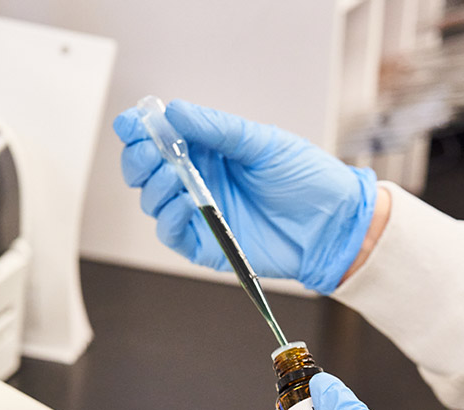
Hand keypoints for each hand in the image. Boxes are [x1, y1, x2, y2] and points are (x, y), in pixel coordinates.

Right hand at [113, 101, 376, 293]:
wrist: (331, 225)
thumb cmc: (305, 180)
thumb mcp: (261, 143)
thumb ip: (216, 129)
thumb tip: (174, 111)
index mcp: (208, 149)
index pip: (160, 136)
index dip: (138, 129)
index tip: (132, 124)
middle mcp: (198, 180)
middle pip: (146, 169)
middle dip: (139, 158)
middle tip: (149, 151)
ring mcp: (200, 213)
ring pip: (152, 200)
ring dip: (153, 186)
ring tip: (171, 177)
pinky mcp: (205, 245)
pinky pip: (171, 233)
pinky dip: (167, 217)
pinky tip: (181, 203)